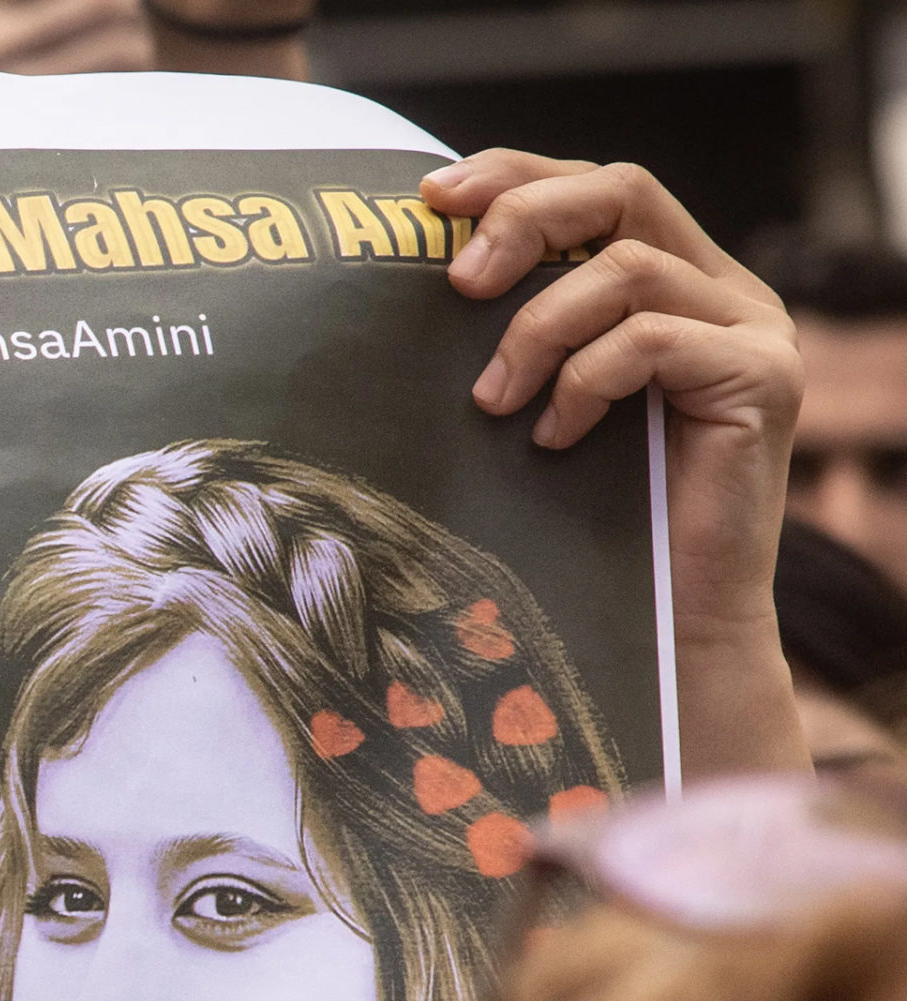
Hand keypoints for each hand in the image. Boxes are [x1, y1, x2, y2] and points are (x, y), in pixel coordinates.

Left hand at [423, 151, 807, 777]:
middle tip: (456, 283)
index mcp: (679, 286)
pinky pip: (652, 338)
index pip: (600, 192)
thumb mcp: (549, 411)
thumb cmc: (598, 532)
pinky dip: (585, 380)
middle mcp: (726, 293)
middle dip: (526, 220)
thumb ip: (530, 341)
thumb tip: (435, 287)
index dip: (517, 175)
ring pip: (628, 268)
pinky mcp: (763, 378)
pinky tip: (552, 438)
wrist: (672, 629)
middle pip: (623, 193)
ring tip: (493, 401)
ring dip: (538, 327)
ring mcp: (753, 331)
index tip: (433, 198)